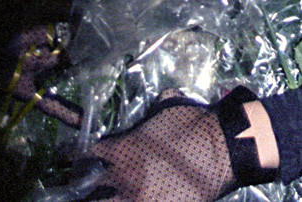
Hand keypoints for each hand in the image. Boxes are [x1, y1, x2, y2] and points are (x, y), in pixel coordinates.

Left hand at [82, 98, 233, 201]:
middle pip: (91, 188)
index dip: (81, 157)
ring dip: (108, 199)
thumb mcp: (166, 109)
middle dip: (87, 188)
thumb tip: (151, 108)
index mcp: (124, 149)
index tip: (78, 159)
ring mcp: (140, 197)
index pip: (90, 154)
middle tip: (86, 188)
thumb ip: (149, 115)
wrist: (223, 146)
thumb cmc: (194, 123)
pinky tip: (136, 200)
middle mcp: (126, 176)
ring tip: (110, 198)